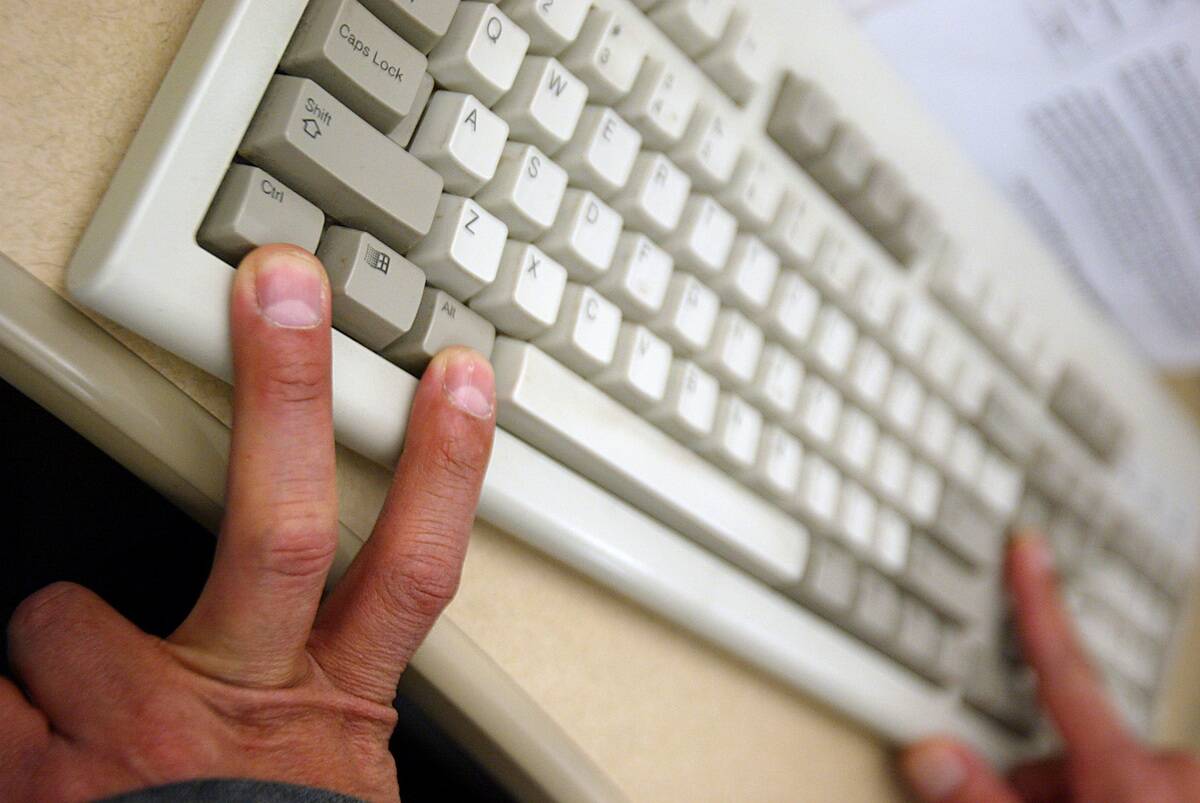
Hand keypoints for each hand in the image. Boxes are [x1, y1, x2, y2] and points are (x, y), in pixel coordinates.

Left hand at [0, 245, 495, 800]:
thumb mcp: (329, 773)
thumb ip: (325, 682)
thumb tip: (323, 615)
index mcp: (334, 708)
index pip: (412, 570)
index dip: (444, 464)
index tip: (456, 371)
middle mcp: (245, 704)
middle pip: (278, 529)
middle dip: (285, 393)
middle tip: (284, 287)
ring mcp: (134, 737)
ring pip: (62, 620)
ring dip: (55, 640)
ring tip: (74, 694)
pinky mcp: (35, 773)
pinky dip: (0, 708)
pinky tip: (32, 739)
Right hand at [901, 533, 1199, 801]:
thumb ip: (980, 795)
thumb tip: (929, 754)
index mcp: (1127, 770)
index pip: (1063, 665)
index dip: (1037, 600)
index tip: (1028, 546)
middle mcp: (1172, 769)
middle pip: (1070, 741)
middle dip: (1038, 777)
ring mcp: (1192, 788)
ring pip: (1100, 765)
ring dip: (1072, 793)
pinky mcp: (1195, 797)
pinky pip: (1135, 785)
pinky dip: (1106, 799)